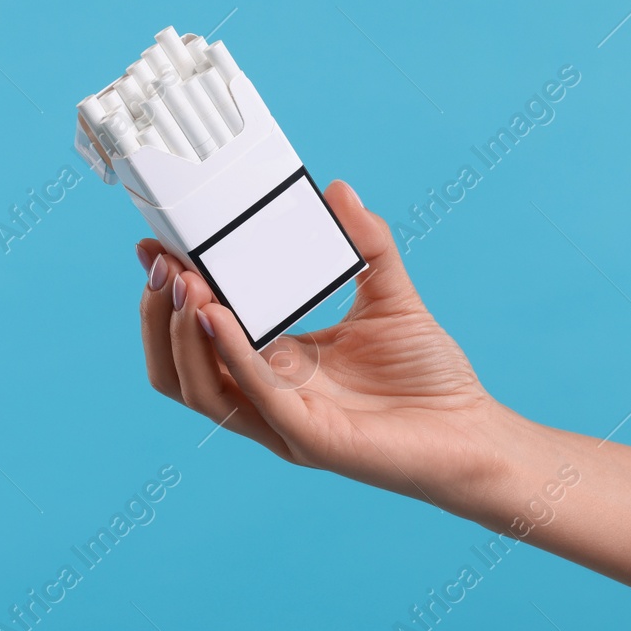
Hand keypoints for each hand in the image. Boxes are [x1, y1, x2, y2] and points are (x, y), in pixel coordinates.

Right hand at [139, 180, 507, 510]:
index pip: (195, 338)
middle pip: (177, 370)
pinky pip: (255, 397)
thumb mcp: (389, 296)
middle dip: (157, 317)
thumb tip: (340, 191)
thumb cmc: (431, 379)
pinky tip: (218, 315)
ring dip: (179, 336)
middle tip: (161, 265)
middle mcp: (265, 399)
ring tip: (183, 285)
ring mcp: (282, 423)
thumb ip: (366, 245)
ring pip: (199, 391)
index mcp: (271, 368)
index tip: (152, 248)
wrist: (478, 434)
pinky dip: (229, 353)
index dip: (164, 298)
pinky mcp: (311, 438)